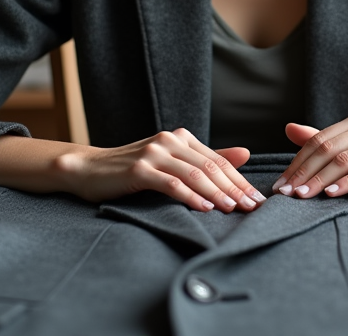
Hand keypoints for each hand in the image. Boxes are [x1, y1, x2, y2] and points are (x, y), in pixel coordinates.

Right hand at [59, 128, 265, 212]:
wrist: (89, 170)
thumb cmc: (131, 170)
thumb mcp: (171, 161)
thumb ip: (206, 158)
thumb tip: (245, 154)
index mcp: (181, 138)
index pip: (219, 161)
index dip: (240, 180)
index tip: (258, 200)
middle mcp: (170, 141)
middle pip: (211, 167)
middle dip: (235, 189)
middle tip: (254, 208)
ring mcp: (154, 153)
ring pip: (194, 174)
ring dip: (218, 193)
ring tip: (234, 209)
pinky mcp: (139, 170)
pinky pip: (171, 183)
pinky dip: (191, 196)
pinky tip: (205, 208)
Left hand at [271, 110, 347, 197]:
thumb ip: (329, 142)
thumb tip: (289, 129)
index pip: (320, 140)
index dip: (297, 162)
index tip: (281, 185)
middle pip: (329, 148)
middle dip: (303, 172)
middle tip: (285, 194)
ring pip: (345, 159)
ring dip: (320, 180)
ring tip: (302, 197)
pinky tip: (332, 194)